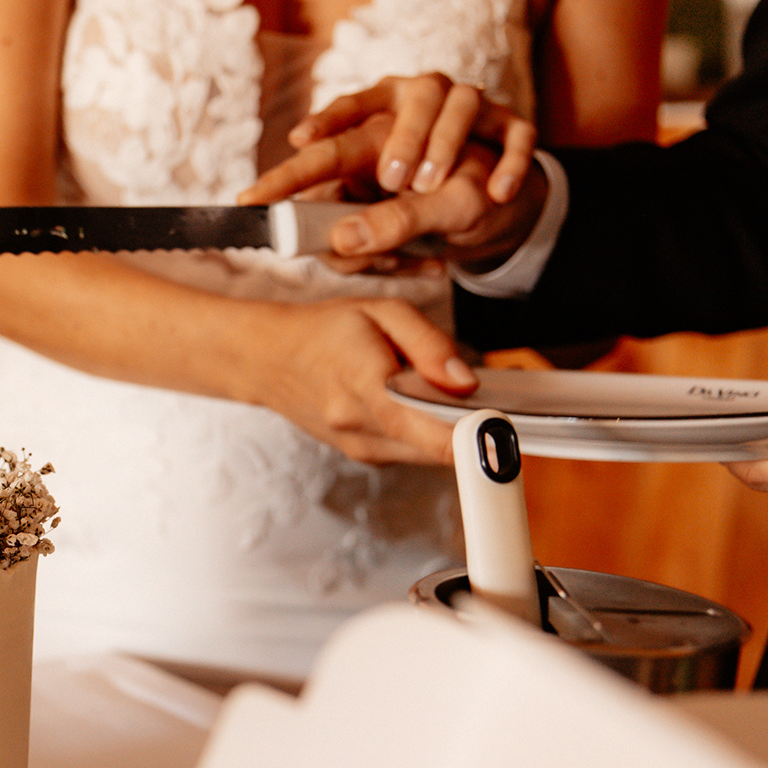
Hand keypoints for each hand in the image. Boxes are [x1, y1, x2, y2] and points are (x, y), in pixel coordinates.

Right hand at [238, 296, 476, 464]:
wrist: (267, 360)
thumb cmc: (322, 332)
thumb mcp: (381, 312)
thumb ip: (430, 345)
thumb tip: (468, 383)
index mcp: (367, 385)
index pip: (433, 433)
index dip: (476, 436)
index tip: (500, 424)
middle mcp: (361, 428)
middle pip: (442, 449)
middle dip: (471, 428)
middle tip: (482, 398)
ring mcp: (361, 448)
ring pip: (431, 454)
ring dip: (447, 430)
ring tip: (437, 393)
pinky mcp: (364, 455)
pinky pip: (413, 451)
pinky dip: (426, 432)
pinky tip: (414, 404)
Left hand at [281, 74, 538, 202]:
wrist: (485, 200)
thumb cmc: (418, 200)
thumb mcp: (392, 213)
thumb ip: (366, 222)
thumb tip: (340, 241)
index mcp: (380, 115)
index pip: (350, 110)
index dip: (325, 122)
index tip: (297, 140)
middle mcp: (422, 99)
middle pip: (416, 97)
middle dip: (404, 136)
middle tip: (392, 179)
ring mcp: (470, 108)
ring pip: (463, 102)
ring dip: (447, 142)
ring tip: (430, 185)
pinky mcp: (508, 127)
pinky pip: (516, 134)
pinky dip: (511, 162)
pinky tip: (498, 193)